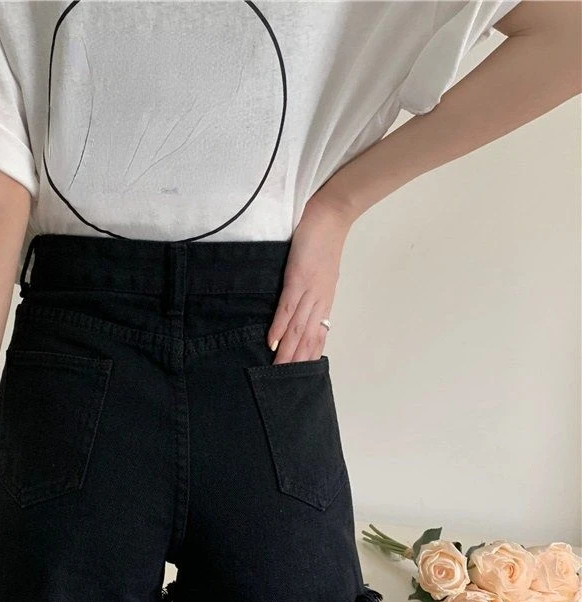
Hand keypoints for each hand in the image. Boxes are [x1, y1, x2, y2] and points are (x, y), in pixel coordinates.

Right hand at [268, 197, 352, 364]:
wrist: (331, 214)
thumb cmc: (322, 240)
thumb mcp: (317, 272)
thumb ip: (308, 291)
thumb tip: (295, 310)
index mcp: (324, 301)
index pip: (317, 336)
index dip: (308, 357)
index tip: (298, 376)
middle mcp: (319, 301)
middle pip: (308, 339)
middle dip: (297, 363)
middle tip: (285, 385)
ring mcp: (310, 290)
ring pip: (299, 329)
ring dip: (288, 352)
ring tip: (277, 371)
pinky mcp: (298, 277)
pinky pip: (288, 307)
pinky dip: (280, 326)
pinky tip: (272, 342)